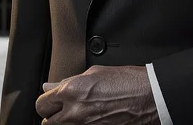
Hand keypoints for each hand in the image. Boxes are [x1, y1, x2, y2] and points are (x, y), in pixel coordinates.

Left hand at [35, 64, 159, 123]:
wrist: (151, 98)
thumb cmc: (128, 82)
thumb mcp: (95, 72)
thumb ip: (68, 81)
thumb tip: (51, 87)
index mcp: (72, 92)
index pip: (42, 103)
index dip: (47, 101)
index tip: (51, 100)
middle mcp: (75, 112)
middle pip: (47, 122)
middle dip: (52, 115)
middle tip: (62, 109)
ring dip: (65, 122)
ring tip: (78, 113)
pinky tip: (90, 118)